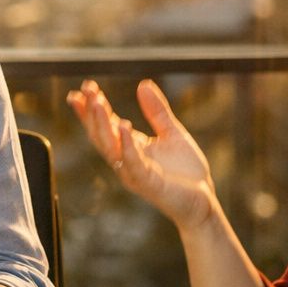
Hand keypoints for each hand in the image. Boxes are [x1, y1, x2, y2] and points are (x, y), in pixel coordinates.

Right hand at [67, 79, 217, 229]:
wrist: (202, 202)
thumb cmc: (186, 172)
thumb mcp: (172, 133)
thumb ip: (157, 111)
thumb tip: (143, 84)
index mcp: (130, 148)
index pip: (105, 126)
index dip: (92, 108)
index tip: (85, 87)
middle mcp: (125, 161)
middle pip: (100, 135)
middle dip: (91, 113)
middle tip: (84, 91)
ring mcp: (134, 173)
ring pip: (110, 148)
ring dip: (102, 125)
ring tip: (97, 102)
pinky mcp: (148, 183)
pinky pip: (133, 163)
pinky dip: (127, 144)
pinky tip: (124, 125)